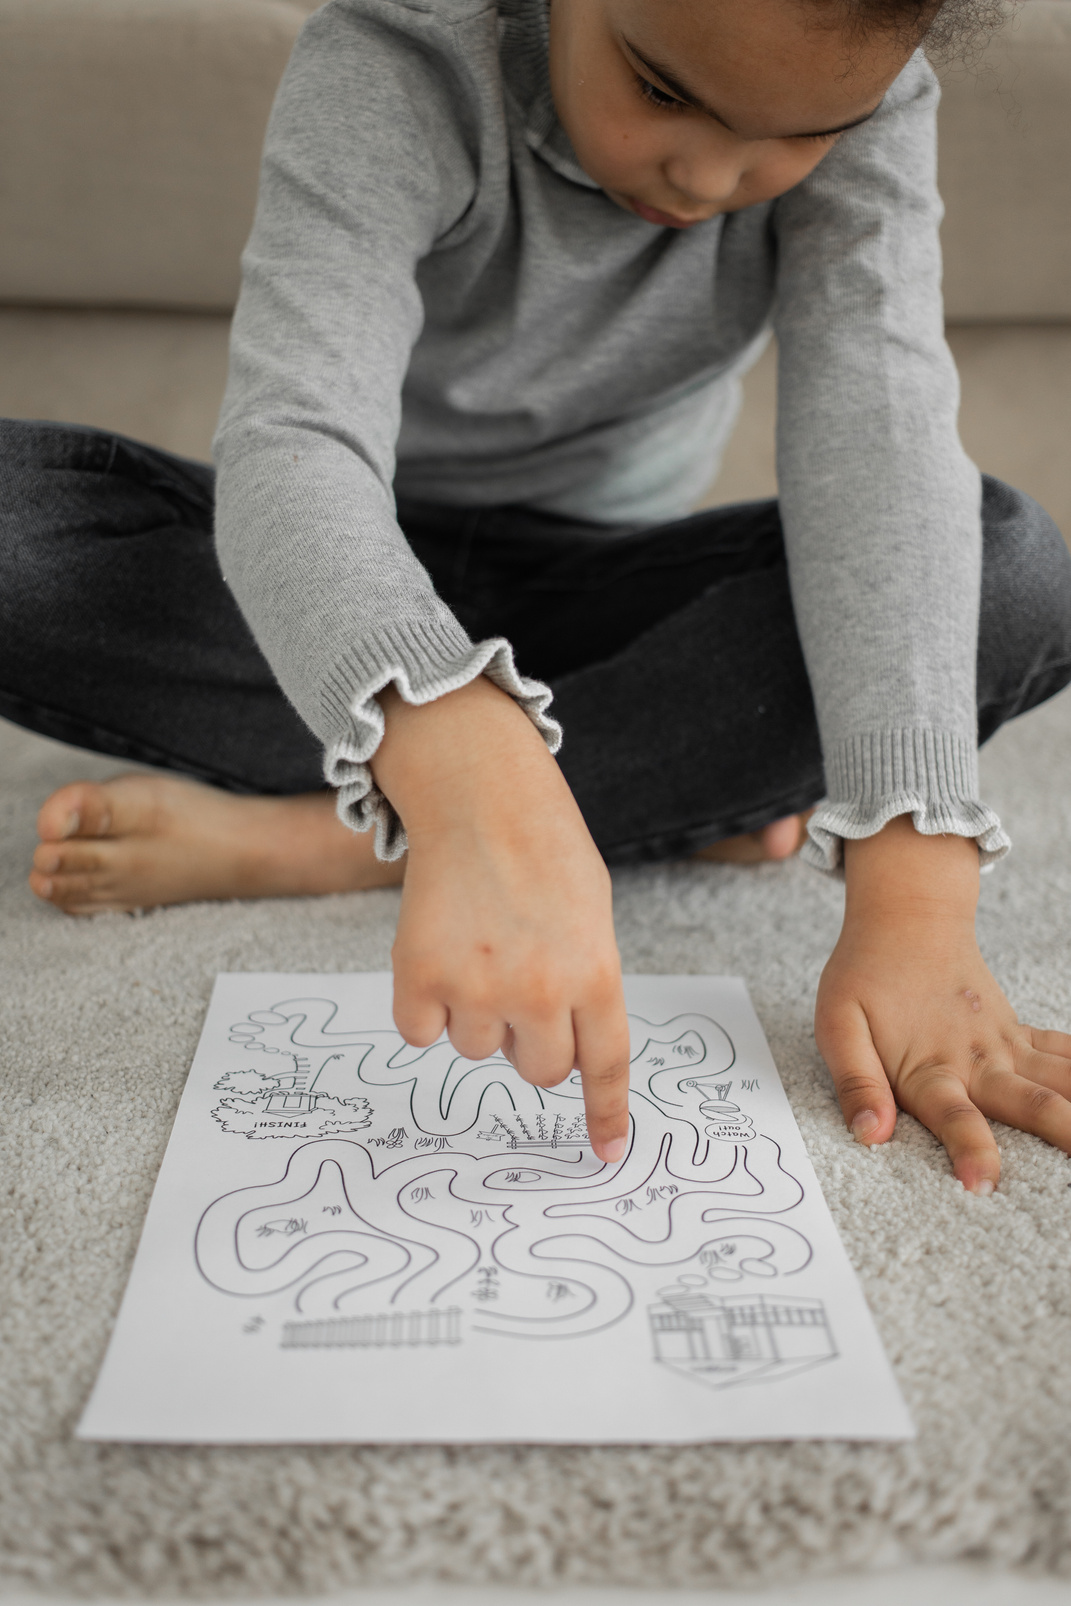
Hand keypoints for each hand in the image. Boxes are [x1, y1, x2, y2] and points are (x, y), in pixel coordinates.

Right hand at [371, 676, 630, 1161]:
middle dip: (530, 1039)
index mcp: (596, 974)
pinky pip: (421, 1031)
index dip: (605, 1114)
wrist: (480, 796)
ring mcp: (477, 986)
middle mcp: (540, 990)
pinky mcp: (419, 976)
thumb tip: (562, 1050)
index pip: (605, 1066)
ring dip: (475, 1013)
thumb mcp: (592, 919)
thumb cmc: (543, 851)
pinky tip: (438, 953)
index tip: (606, 1153)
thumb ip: (585, 986)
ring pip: (476, 1049)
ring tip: (479, 948)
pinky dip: (424, 1005)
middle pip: (537, 1069)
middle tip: (519, 979)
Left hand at [815, 814, 1070, 1191]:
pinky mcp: (1018, 1036)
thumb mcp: (837, 1025)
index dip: (969, 1149)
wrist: (907, 919)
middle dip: (1065, 1135)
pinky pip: (1065, 1055)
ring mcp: (1005, 1047)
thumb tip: (869, 1133)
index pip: (952, 1116)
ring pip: (1061, 1082)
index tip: (983, 1184)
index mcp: (930, 1067)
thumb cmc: (866, 974)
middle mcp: (977, 1061)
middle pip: (1030, 1105)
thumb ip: (855, 1082)